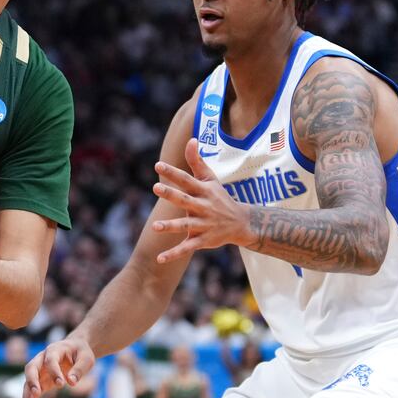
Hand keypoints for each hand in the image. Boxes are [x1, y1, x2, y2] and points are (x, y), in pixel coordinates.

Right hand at [23, 338, 94, 397]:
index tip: (61, 385)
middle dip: (32, 381)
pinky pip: (32, 391)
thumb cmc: (81, 353)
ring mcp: (40, 370)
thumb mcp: (86, 358)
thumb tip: (71, 382)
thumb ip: (79, 369)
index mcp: (55, 350)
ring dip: (27, 395)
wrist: (75, 349)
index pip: (50, 360)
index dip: (54, 372)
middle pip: (31, 368)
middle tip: (36, 394)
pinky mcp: (41, 380)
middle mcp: (42, 359)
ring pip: (28, 381)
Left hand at [151, 138, 251, 262]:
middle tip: (155, 188)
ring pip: (185, 226)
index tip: (158, 165)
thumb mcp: (210, 179)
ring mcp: (204, 225)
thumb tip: (191, 139)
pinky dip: (173, 254)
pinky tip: (159, 258)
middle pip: (185, 200)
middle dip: (171, 195)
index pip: (186, 179)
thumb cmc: (220, 198)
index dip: (173, 172)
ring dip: (171, 226)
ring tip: (155, 227)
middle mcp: (203, 207)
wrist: (242, 223)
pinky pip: (186, 248)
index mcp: (204, 191)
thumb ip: (197, 161)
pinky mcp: (203, 241)